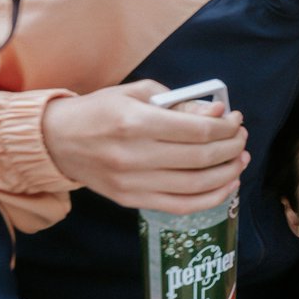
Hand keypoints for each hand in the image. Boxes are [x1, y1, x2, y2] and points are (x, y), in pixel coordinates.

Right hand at [43, 80, 248, 213]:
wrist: (56, 141)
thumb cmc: (101, 111)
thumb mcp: (138, 93)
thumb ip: (180, 102)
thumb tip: (219, 113)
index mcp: (136, 122)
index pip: (196, 130)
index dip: (226, 127)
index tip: (236, 121)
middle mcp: (134, 155)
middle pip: (200, 158)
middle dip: (231, 148)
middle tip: (242, 139)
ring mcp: (132, 182)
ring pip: (195, 185)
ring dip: (227, 173)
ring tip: (240, 161)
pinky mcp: (131, 200)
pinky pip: (180, 205)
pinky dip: (210, 198)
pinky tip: (227, 185)